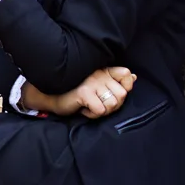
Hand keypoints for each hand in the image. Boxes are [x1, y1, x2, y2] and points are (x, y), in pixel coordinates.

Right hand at [20, 68, 135, 117]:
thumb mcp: (97, 85)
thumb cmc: (75, 92)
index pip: (126, 74)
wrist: (51, 96)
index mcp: (104, 70)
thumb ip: (116, 81)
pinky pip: (100, 110)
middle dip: (112, 105)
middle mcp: (99, 74)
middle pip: (122, 95)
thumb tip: (133, 77)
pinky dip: (93, 114)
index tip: (111, 94)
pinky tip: (84, 109)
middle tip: (98, 104)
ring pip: (113, 104)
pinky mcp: (84, 92)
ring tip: (90, 106)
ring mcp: (92, 82)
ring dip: (102, 111)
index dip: (125, 87)